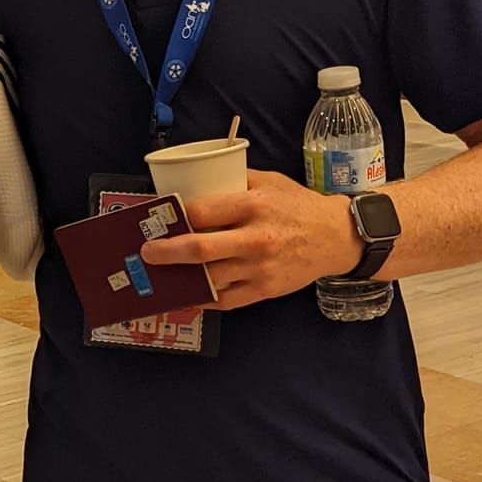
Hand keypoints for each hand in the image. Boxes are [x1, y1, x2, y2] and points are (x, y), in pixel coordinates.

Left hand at [141, 168, 360, 309]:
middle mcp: (255, 238)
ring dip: (180, 278)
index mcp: (254, 206)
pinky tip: (188, 294)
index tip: (159, 218)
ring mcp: (259, 268)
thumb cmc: (297, 206)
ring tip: (159, 275)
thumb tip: (194, 181)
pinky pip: (225, 300)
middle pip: (200, 249)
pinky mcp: (264, 289)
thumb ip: (234, 181)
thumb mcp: (269, 181)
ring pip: (209, 278)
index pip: (203, 211)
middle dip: (166, 252)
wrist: (336, 237)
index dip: (176, 215)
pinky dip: (203, 300)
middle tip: (146, 253)